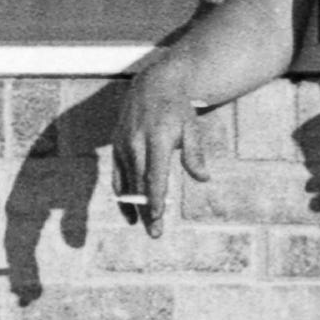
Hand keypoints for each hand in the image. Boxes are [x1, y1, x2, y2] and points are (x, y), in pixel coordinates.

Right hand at [113, 67, 205, 240]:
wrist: (152, 86)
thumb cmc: (178, 110)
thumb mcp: (192, 127)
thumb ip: (194, 153)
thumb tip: (203, 178)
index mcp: (156, 139)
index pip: (155, 174)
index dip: (155, 197)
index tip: (158, 216)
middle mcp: (135, 144)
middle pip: (140, 184)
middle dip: (147, 210)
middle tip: (155, 234)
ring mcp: (123, 146)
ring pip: (127, 183)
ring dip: (135, 208)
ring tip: (147, 228)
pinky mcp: (116, 147)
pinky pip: (118, 177)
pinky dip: (123, 196)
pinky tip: (130, 214)